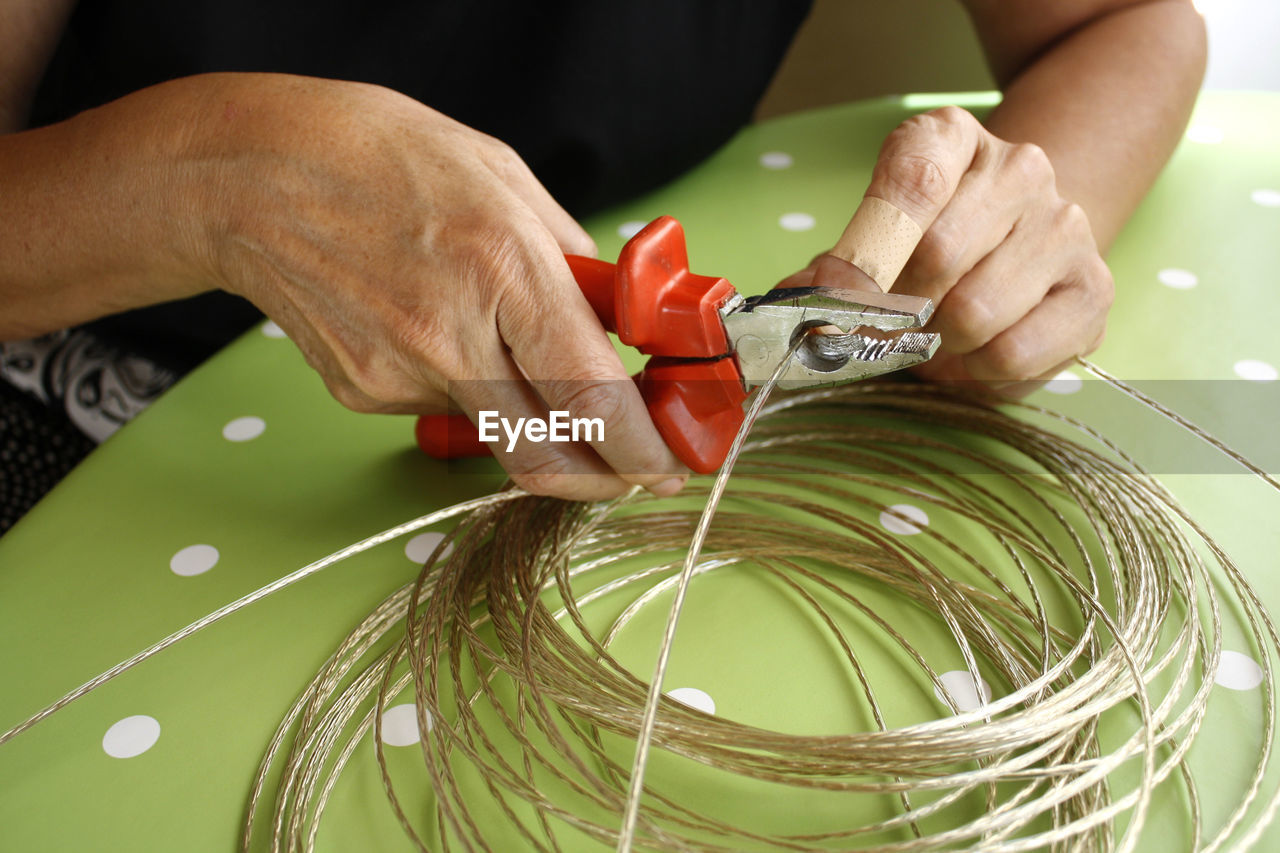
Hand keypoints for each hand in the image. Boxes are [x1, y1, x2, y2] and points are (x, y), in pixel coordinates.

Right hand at [170, 74, 687, 498]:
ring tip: (491, 328)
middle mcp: (450, 337)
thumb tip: (622, 326)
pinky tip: (432, 323)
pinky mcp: (364, 395)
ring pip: (496, 430)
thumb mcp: (508, 181)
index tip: (669, 467)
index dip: (642, 450)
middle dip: (601, 477)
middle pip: (545, 458)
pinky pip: (442, 408)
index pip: (592, 397)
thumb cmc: (384, 157)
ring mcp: (398, 376)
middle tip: (628, 467)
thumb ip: (575, 263)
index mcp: (503, 268)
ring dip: (525, 406)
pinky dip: (463, 382)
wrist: (252, 176)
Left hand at [788, 106, 1113, 394]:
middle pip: (940, 257)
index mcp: (953, 137)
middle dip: (896, 311)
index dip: (862, 256)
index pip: (911, 179)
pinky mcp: (1093, 292)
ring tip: (931, 340)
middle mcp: (1022, 169)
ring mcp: (1066, 228)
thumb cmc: (929, 237)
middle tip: (883, 329)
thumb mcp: (875, 231)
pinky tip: (968, 358)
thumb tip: (796, 300)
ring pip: (976, 313)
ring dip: (937, 346)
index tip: (829, 300)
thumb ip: (836, 264)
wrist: (1019, 234)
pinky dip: (975, 374)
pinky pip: (1015, 355)